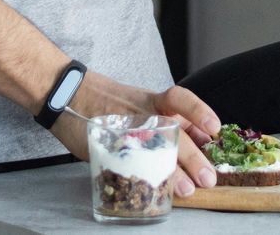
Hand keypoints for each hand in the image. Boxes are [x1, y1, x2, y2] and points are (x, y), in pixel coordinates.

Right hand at [53, 71, 223, 196]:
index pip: (180, 100)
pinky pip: (126, 159)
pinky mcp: (107, 140)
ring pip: (155, 148)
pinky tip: (149, 187)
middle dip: (195, 158)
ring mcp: (126, 126)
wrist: (65, 91)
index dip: (199, 112)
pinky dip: (140, 175)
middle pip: (175, 133)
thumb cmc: (104, 101)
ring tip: (186, 188)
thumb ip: (160, 119)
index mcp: (150, 100)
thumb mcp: (136, 102)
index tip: (214, 129)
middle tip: (207, 177)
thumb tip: (191, 140)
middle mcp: (142, 111)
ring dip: (174, 170)